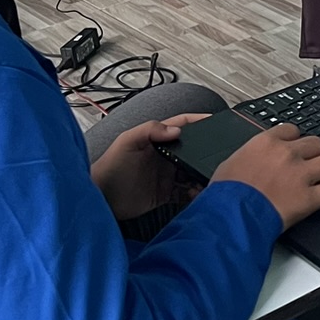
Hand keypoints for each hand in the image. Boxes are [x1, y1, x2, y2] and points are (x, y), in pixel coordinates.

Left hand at [90, 113, 212, 221]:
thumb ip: (149, 130)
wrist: (101, 199)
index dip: (199, 121)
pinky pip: (187, 192)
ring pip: (193, 172)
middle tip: (218, 158)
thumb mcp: (126, 142)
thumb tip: (176, 130)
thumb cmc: (109, 168)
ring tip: (207, 179)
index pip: (182, 125)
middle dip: (207, 153)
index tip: (216, 121)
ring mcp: (167, 175)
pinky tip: (196, 194)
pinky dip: (195, 193)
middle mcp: (165, 156)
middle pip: (193, 150)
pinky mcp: (166, 194)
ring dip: (202, 175)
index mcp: (157, 140)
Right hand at [212, 122, 319, 228]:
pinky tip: (318, 199)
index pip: (292, 130)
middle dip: (313, 154)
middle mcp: (287, 154)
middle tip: (308, 166)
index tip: (293, 149)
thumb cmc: (225, 194)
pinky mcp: (308, 198)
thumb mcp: (231, 163)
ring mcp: (300, 175)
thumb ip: (251, 156)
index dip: (294, 141)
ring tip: (319, 179)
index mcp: (266, 142)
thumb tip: (254, 160)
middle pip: (316, 143)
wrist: (230, 217)